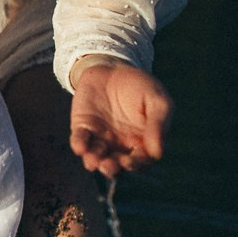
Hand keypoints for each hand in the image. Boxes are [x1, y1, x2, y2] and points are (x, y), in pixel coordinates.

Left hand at [69, 63, 172, 177]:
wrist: (113, 68)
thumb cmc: (140, 86)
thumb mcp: (157, 100)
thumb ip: (158, 124)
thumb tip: (157, 153)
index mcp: (142, 142)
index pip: (139, 160)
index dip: (135, 165)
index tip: (130, 162)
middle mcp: (120, 145)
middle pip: (116, 164)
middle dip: (112, 168)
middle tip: (109, 166)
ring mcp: (100, 138)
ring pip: (95, 157)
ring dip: (93, 161)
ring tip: (93, 161)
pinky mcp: (82, 128)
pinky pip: (79, 140)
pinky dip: (79, 145)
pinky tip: (80, 147)